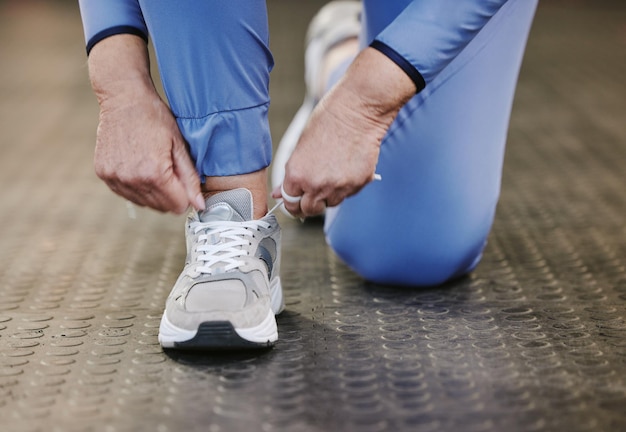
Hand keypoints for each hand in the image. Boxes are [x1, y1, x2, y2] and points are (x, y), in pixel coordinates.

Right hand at [88, 34, 203, 213]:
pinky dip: (136, 186)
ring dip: (153, 192)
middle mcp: (132, 179)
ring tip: (153, 166)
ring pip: (144, 203)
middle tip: (170, 170)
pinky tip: (139, 167)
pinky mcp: (104, 174)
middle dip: (170, 194)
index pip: (177, 206)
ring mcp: (115, 178)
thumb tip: (200, 205)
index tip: (184, 181)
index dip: (186, 196)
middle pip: (161, 207)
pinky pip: (126, 194)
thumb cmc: (154, 118)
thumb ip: (190, 178)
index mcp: (155, 173)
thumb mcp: (179, 145)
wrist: (123, 99)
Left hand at [272, 47, 415, 216]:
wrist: (356, 113)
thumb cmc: (327, 123)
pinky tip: (346, 168)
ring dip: (329, 195)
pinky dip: (346, 187)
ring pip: (330, 204)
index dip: (292, 203)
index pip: (290, 203)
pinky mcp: (358, 185)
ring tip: (333, 172)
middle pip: (310, 210)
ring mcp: (339, 188)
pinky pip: (348, 195)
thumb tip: (280, 192)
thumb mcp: (300, 147)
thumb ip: (292, 174)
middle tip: (313, 192)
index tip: (296, 201)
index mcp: (297, 175)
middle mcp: (316, 185)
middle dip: (310, 204)